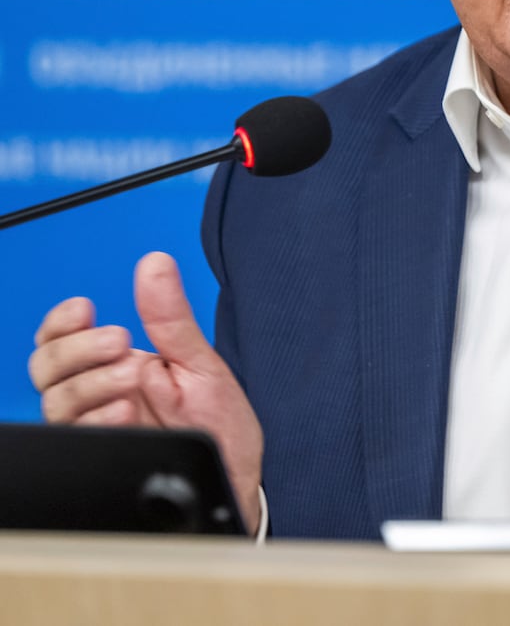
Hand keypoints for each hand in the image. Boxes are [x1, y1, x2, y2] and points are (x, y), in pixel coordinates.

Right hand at [28, 252, 263, 532]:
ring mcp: (99, 426)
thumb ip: (170, 317)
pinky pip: (75, 438)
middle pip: (46, 368)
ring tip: (133, 376)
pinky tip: (124, 410)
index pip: (59, 341)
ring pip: (56, 401)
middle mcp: (98, 396)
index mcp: (115, 366)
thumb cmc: (218, 420)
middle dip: (76, 349)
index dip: (60, 323)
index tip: (85, 308)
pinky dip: (97, 418)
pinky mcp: (106, 454)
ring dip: (91, 383)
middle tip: (120, 341)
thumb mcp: (199, 361)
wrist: (236, 472)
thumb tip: (155, 263)